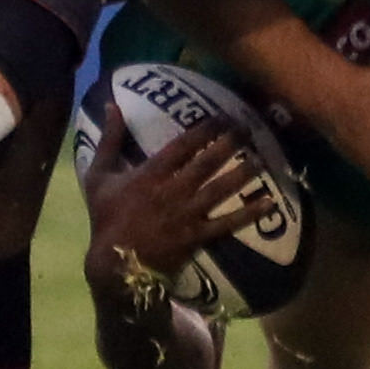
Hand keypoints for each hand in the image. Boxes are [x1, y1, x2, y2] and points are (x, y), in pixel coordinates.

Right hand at [79, 118, 268, 290]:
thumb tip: (112, 103)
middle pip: (206, 162)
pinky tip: (270, 203)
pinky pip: (227, 223)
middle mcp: (173, 190)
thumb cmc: (106, 218)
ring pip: (220, 189)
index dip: (205, 129)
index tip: (224, 116)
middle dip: (229, 143)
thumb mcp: (99, 175)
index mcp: (150, 174)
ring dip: (242, 173)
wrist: (114, 264)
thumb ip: (109, 139)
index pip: (183, 145)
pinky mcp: (196, 236)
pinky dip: (249, 214)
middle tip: (249, 128)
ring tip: (262, 158)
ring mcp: (187, 214)